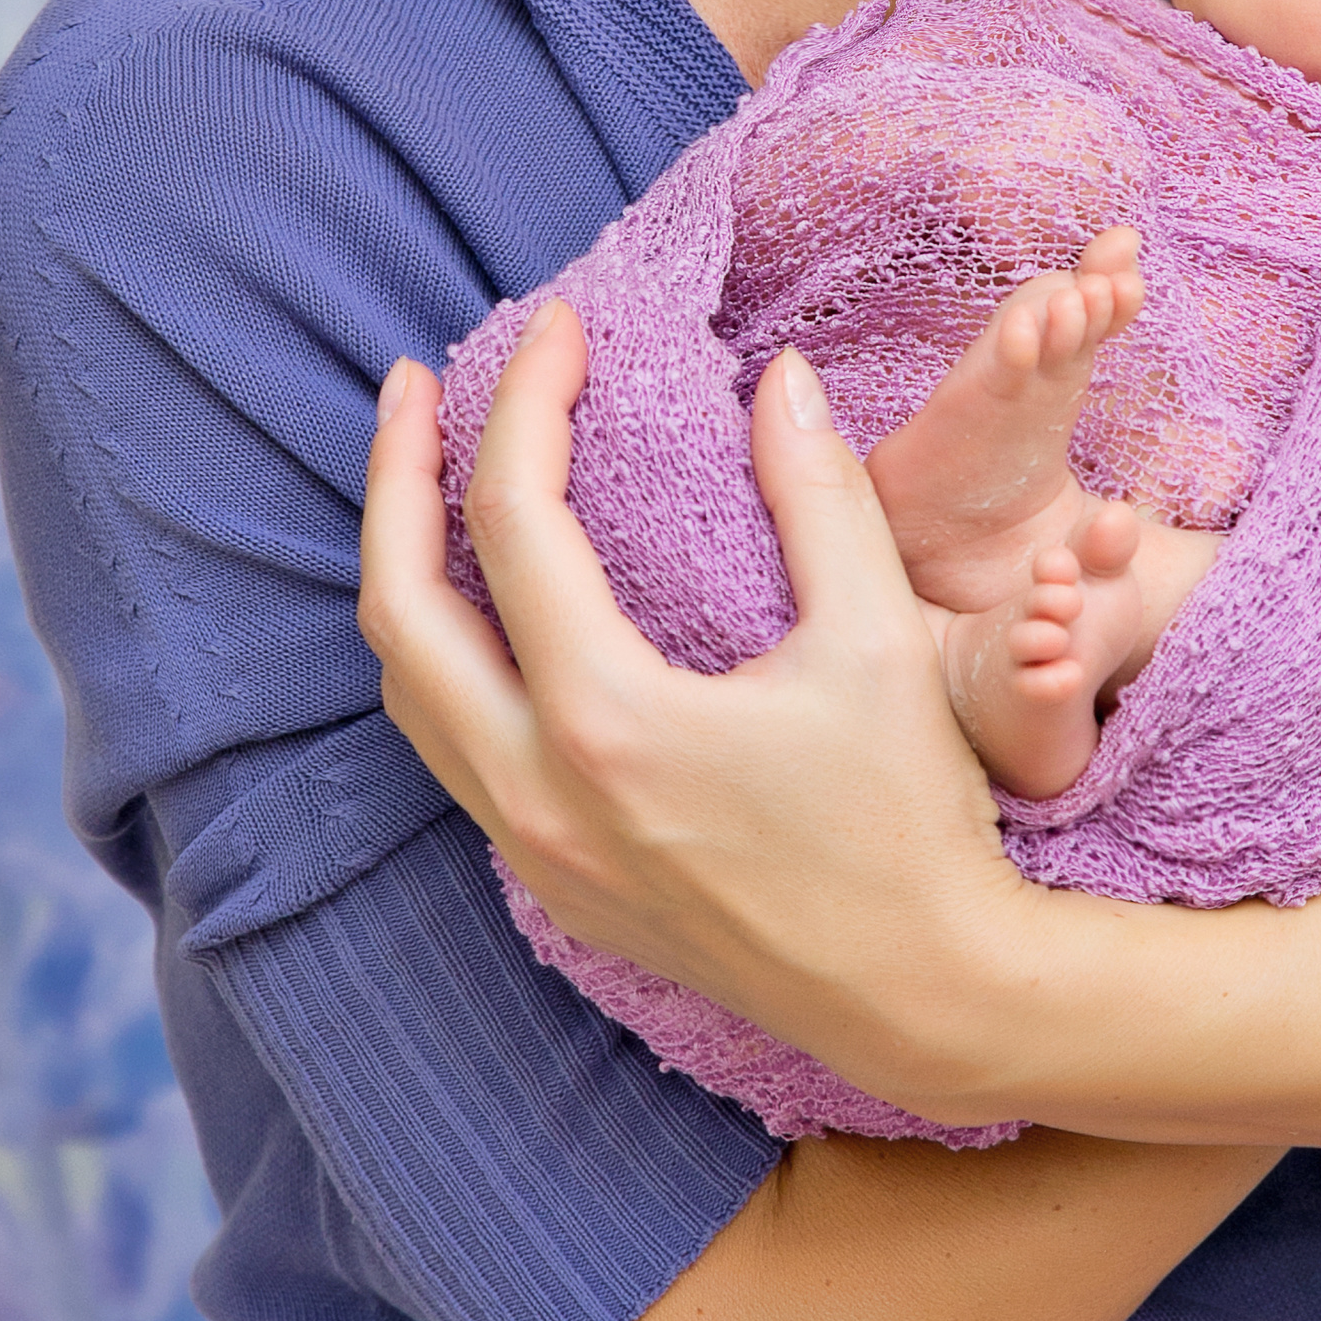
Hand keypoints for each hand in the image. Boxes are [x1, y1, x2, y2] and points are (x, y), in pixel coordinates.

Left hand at [358, 307, 1023, 1104]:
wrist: (924, 993)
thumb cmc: (911, 817)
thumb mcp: (879, 638)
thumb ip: (819, 494)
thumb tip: (777, 376)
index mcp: (606, 720)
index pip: (515, 519)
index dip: (529, 399)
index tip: (564, 328)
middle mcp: (538, 791)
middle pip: (398, 607)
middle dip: (397, 477)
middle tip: (420, 383)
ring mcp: (534, 850)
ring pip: (407, 691)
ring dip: (404, 571)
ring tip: (429, 479)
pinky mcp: (554, 885)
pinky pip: (451, 752)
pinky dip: (444, 657)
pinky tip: (490, 608)